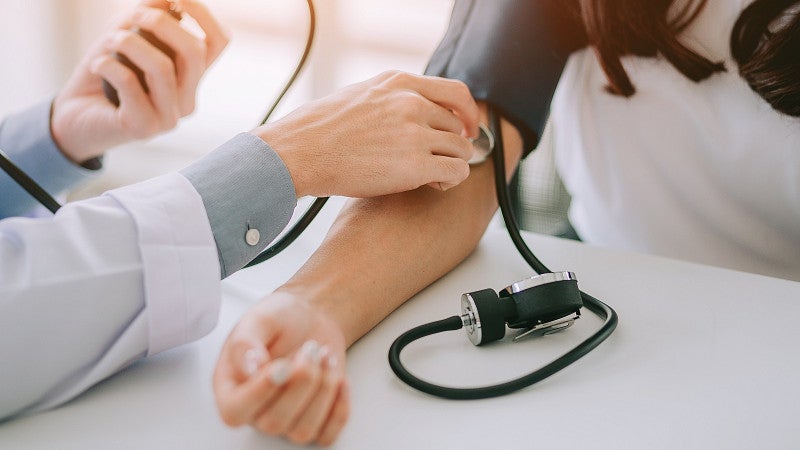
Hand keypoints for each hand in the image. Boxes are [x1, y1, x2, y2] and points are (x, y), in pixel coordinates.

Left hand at [50, 0, 228, 163]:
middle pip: (195, 53)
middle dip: (162, 23)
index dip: (203, 15)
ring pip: (163, 68)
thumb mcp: (125, 34)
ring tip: (110, 41)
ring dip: (129, 42)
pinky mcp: (144, 128)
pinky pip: (131, 84)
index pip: (218, 42)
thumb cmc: (102, 74)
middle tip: (133, 17)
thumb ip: (147, 15)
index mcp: (190, 78)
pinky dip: (109, 64)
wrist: (73, 114)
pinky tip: (98, 65)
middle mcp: (187, 100)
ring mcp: (169, 118)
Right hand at [213, 293, 349, 445]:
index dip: (260, 393)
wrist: (311, 318)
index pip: (235, 411)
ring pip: (303, 430)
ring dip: (323, 391)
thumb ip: (246, 343)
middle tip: (311, 349)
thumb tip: (248, 368)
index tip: (282, 365)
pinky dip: (340, 408)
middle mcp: (256, 410)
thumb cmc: (281, 319)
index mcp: (231, 387)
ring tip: (325, 356)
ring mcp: (286, 419)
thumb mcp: (259, 319)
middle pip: (274, 422)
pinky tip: (340, 377)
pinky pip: (327, 434)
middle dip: (301, 382)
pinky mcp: (315, 421)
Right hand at [253, 70, 480, 197]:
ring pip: (461, 150)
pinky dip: (451, 181)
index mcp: (398, 83)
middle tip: (437, 160)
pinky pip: (456, 172)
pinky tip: (433, 185)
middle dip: (452, 145)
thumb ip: (391, 99)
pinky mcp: (415, 166)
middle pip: (457, 125)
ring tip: (431, 176)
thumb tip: (413, 111)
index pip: (455, 92)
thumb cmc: (318, 130)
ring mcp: (415, 134)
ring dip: (451, 164)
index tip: (465, 128)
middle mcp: (411, 104)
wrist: (298, 152)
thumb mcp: (360, 95)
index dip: (467, 114)